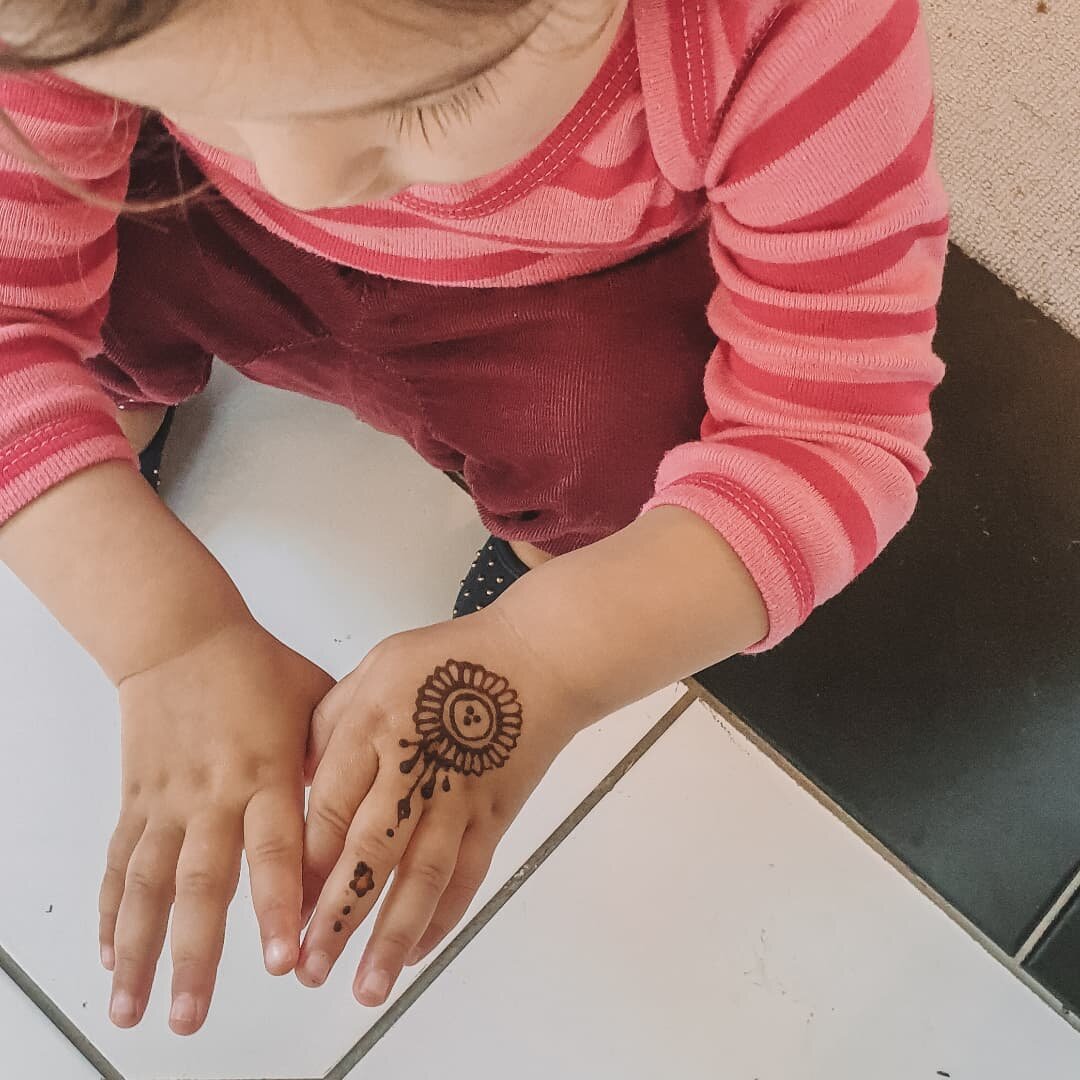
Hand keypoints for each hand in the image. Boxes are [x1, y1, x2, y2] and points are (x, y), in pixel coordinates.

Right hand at [99, 616, 334, 1034]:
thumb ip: (334, 761)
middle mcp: (213, 794)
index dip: (277, 903)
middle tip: (194, 1015)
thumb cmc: (258, 666)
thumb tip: (366, 813)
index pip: (274, 848)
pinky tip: (110, 957)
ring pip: (149, 885)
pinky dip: (112, 913)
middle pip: (202, 883)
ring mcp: (168, 801)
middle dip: (197, 954)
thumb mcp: (315, 703)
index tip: (284, 956)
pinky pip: (121, 864)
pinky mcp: (137, 801)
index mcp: (265, 770)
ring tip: (132, 1008)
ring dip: (140, 950)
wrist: (181, 636)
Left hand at [295, 604, 600, 1004]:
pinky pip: (468, 874)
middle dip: (338, 915)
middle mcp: (414, 769)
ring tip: (366, 987)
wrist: (535, 660)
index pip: (330, 807)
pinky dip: (444, 916)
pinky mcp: (493, 815)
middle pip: (372, 851)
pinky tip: (416, 951)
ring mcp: (459, 797)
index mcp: (374, 728)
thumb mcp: (376, 667)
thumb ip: (333, 722)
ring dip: (393, 935)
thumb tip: (300, 778)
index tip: (280, 908)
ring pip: (423, 876)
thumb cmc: (452, 659)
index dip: (303, 862)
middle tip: (308, 968)